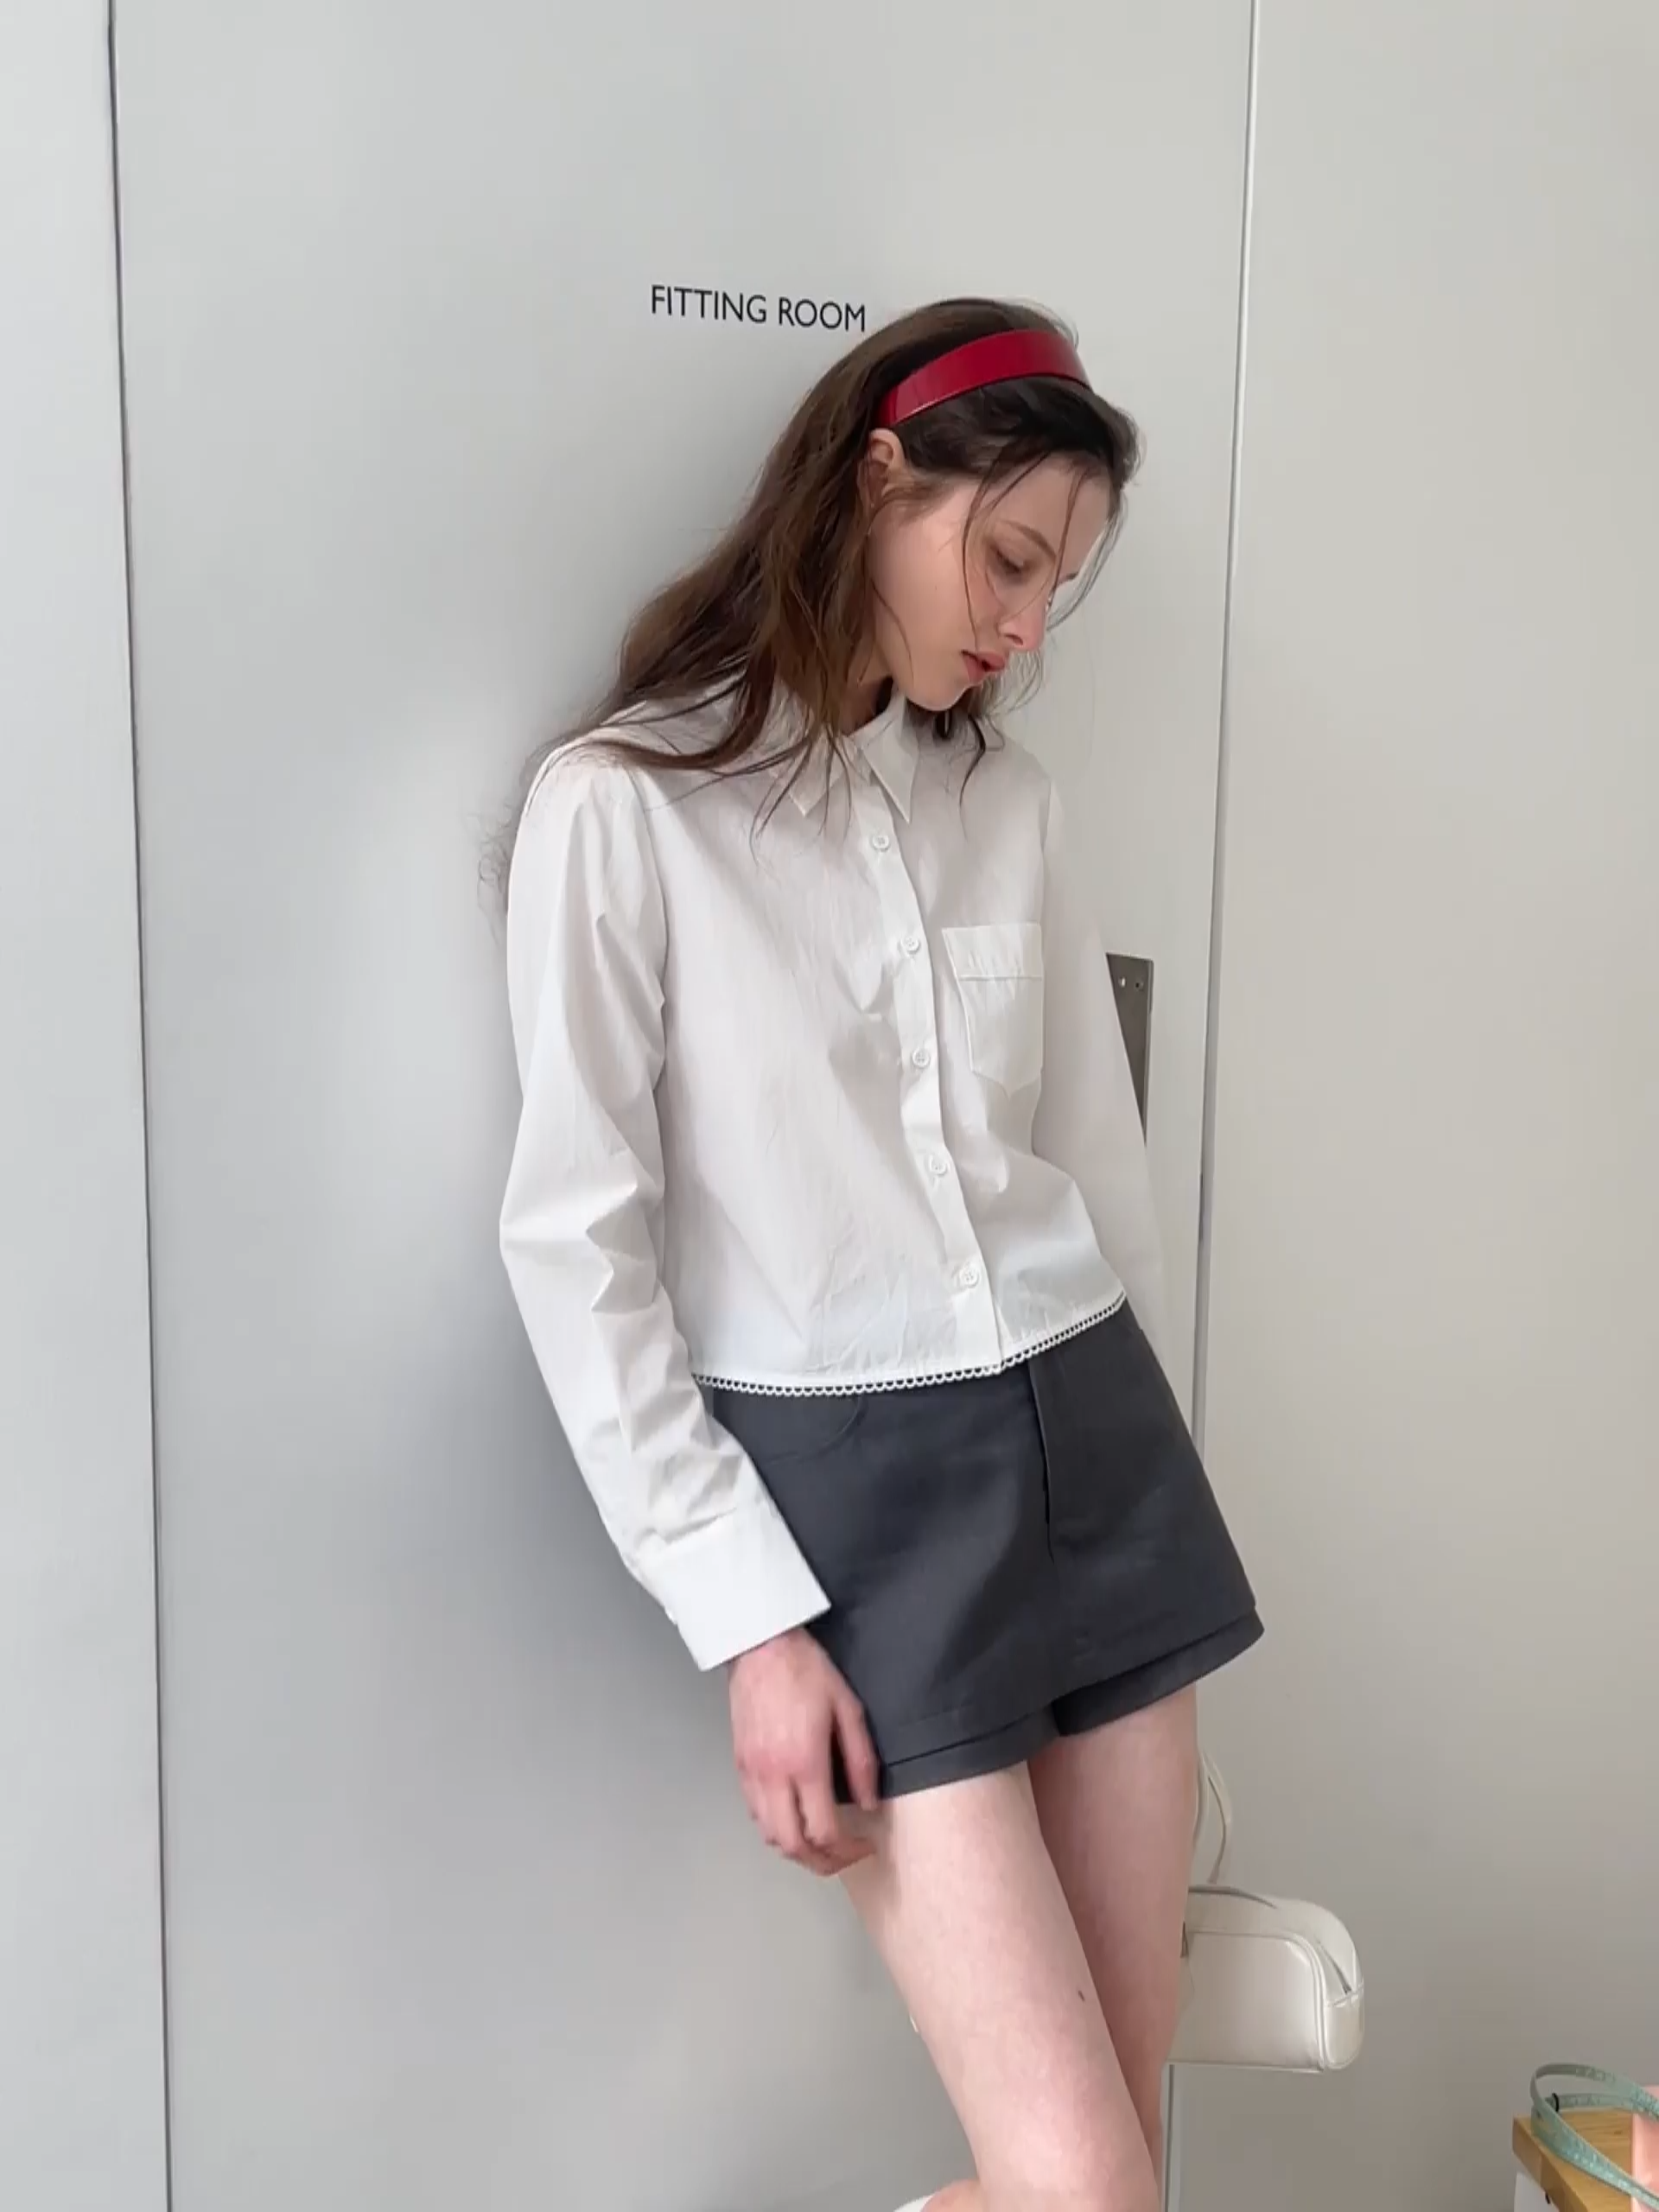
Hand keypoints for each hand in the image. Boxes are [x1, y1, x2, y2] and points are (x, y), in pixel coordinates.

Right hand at [728, 1628, 880, 1875]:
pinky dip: (775, 1828)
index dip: (847, 1850)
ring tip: (821, 1842)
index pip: (823, 1831)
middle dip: (821, 1862)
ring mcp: (751, 1773)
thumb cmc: (807, 1670)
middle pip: (792, 1846)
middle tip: (845, 1857)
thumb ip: (861, 1760)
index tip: (864, 1846)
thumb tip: (870, 1803)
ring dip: (796, 1849)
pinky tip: (793, 1817)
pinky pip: (754, 1814)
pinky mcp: (738, 1765)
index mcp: (805, 1763)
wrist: (760, 1645)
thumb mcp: (848, 1708)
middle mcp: (773, 1776)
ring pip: (769, 1835)